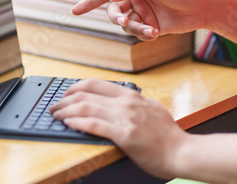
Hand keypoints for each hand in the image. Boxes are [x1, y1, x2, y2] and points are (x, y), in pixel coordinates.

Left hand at [49, 79, 188, 178]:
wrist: (182, 152)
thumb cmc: (167, 135)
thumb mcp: (150, 109)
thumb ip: (132, 103)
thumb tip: (114, 102)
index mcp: (131, 95)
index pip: (96, 84)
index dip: (75, 87)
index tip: (65, 94)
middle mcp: (126, 102)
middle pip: (86, 93)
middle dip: (65, 99)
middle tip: (55, 106)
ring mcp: (125, 117)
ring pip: (86, 107)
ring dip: (66, 110)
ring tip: (57, 115)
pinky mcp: (123, 134)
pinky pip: (93, 124)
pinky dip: (77, 122)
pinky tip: (68, 123)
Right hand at [72, 0, 211, 40]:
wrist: (204, 8)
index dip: (89, 2)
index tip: (74, 11)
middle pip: (114, 13)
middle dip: (119, 19)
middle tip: (125, 22)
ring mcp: (142, 14)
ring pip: (126, 26)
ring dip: (136, 29)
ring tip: (152, 29)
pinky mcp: (150, 27)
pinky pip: (139, 34)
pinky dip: (145, 35)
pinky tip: (156, 32)